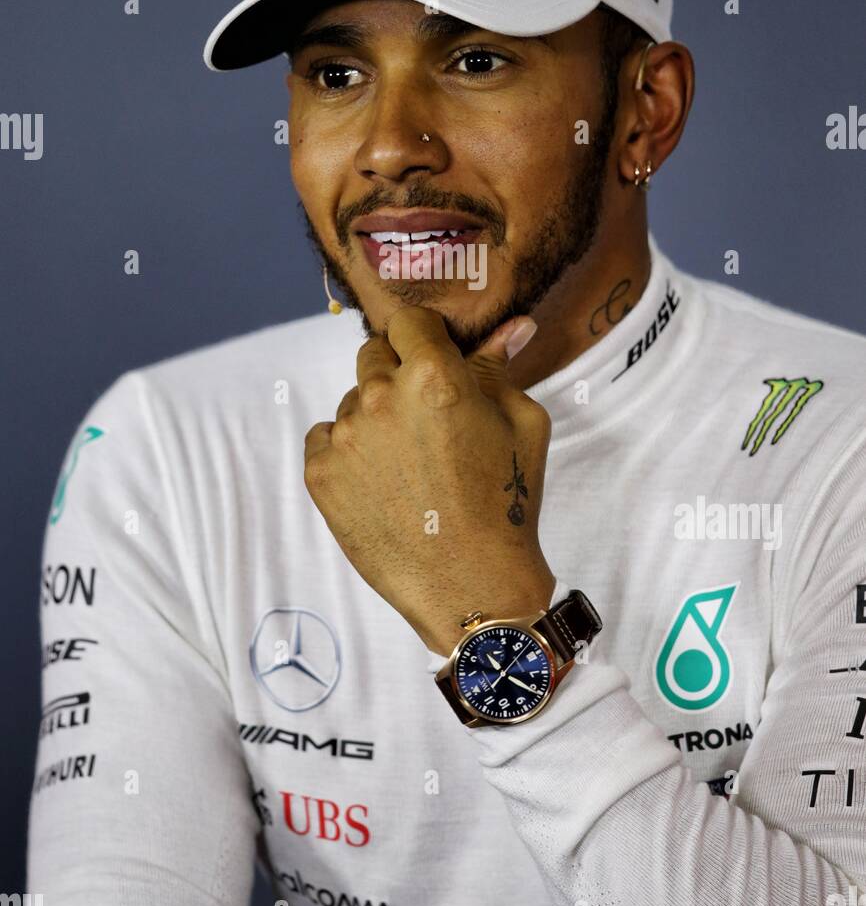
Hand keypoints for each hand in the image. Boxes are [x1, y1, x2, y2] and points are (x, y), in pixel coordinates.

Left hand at [304, 308, 554, 654]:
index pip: (410, 321)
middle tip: (425, 419)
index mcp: (434, 374)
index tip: (433, 359)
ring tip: (408, 465)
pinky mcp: (320, 473)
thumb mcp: (521, 424)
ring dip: (375, 418)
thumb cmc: (505, 502)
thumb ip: (500, 367)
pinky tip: (380, 482)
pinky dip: (347, 451)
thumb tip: (514, 325)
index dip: (424, 338)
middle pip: (375, 354)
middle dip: (398, 374)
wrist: (470, 584)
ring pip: (353, 401)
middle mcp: (381, 396)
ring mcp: (346, 436)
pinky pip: (325, 438)